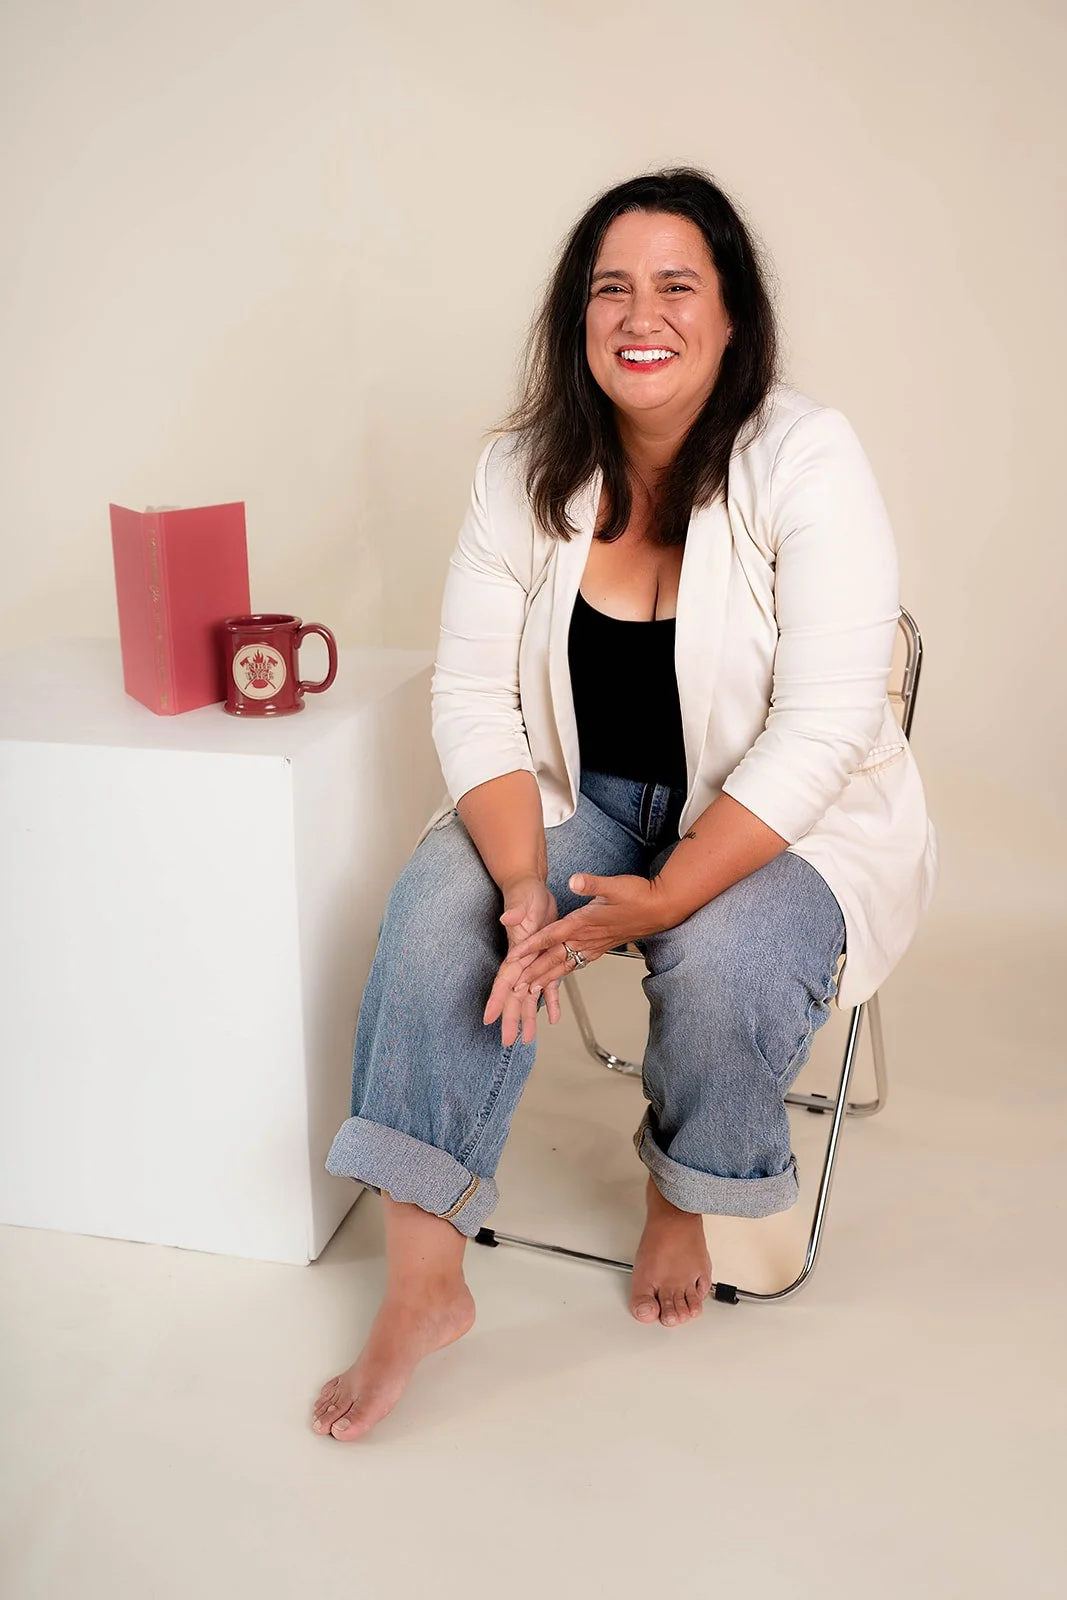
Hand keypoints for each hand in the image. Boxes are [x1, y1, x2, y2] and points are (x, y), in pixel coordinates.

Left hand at [484, 873, 678, 1027]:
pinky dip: (563, 972)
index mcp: (584, 923)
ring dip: (545, 979)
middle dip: (532, 974)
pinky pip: (577, 963)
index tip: (513, 958)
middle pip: (553, 959)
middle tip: (514, 989)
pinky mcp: (601, 947)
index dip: (530, 947)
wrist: (662, 908)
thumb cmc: (639, 896)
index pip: (550, 937)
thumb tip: (574, 881)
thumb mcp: (615, 885)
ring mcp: (594, 945)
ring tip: (530, 992)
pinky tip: (559, 975)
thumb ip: (592, 884)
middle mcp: (586, 938)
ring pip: (564, 965)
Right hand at [490, 874, 561, 1047]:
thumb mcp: (522, 901)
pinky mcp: (545, 958)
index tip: (489, 1018)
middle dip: (511, 1018)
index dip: (497, 999)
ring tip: (526, 1039)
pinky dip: (551, 1001)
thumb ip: (515, 911)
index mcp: (516, 951)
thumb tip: (507, 918)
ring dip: (528, 1017)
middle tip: (508, 1041)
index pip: (504, 979)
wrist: (531, 888)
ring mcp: (532, 962)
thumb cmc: (524, 893)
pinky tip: (553, 1018)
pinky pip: (548, 985)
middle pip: (515, 995)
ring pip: (530, 995)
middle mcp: (522, 961)